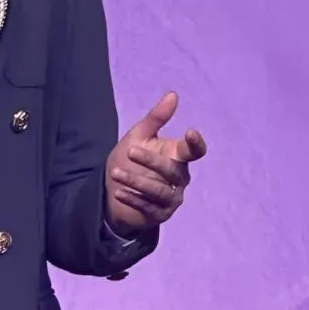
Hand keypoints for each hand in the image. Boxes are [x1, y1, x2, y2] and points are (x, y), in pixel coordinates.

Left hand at [104, 91, 206, 235]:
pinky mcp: (160, 215)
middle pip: (172, 169)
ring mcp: (171, 198)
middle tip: (129, 150)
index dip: (196, 143)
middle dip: (150, 160)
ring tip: (115, 173)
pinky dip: (133, 199)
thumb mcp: (139, 136)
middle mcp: (179, 178)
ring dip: (136, 181)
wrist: (112, 190)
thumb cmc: (130, 159)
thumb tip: (173, 94)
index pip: (195, 151)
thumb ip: (156, 118)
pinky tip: (118, 192)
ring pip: (159, 191)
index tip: (190, 132)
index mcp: (178, 156)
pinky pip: (149, 207)